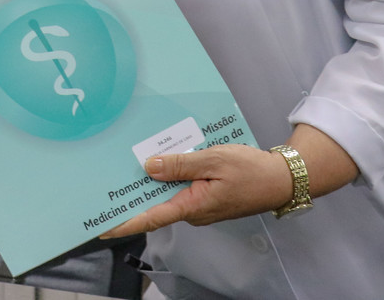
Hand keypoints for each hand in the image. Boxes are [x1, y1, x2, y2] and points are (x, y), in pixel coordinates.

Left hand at [101, 144, 292, 235]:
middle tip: (107, 180)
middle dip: (133, 194)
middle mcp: (193, 210)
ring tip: (128, 163)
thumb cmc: (251, 170)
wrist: (281, 179)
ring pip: (169, 193)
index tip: (102, 226)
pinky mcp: (206, 196)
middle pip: (156, 203)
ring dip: (153, 180)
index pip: (152, 216)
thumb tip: (149, 167)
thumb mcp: (214, 160)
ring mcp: (200, 205)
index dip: (124, 222)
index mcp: (193, 206)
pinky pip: (182, 187)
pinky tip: (162, 158)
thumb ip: (181, 164)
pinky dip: (170, 175)